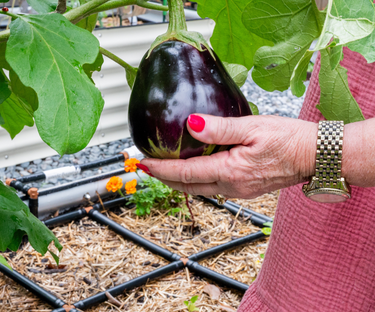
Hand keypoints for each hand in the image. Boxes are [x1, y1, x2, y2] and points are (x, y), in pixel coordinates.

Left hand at [140, 114, 317, 198]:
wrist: (315, 155)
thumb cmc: (289, 139)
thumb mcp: (253, 127)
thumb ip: (220, 128)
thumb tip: (191, 125)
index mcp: (231, 171)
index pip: (185, 172)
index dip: (161, 168)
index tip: (142, 163)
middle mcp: (232, 186)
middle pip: (187, 186)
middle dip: (163, 178)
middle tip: (144, 168)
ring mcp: (238, 190)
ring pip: (198, 189)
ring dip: (177, 180)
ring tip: (161, 168)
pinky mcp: (244, 188)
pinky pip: (211, 187)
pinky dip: (194, 180)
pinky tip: (189, 170)